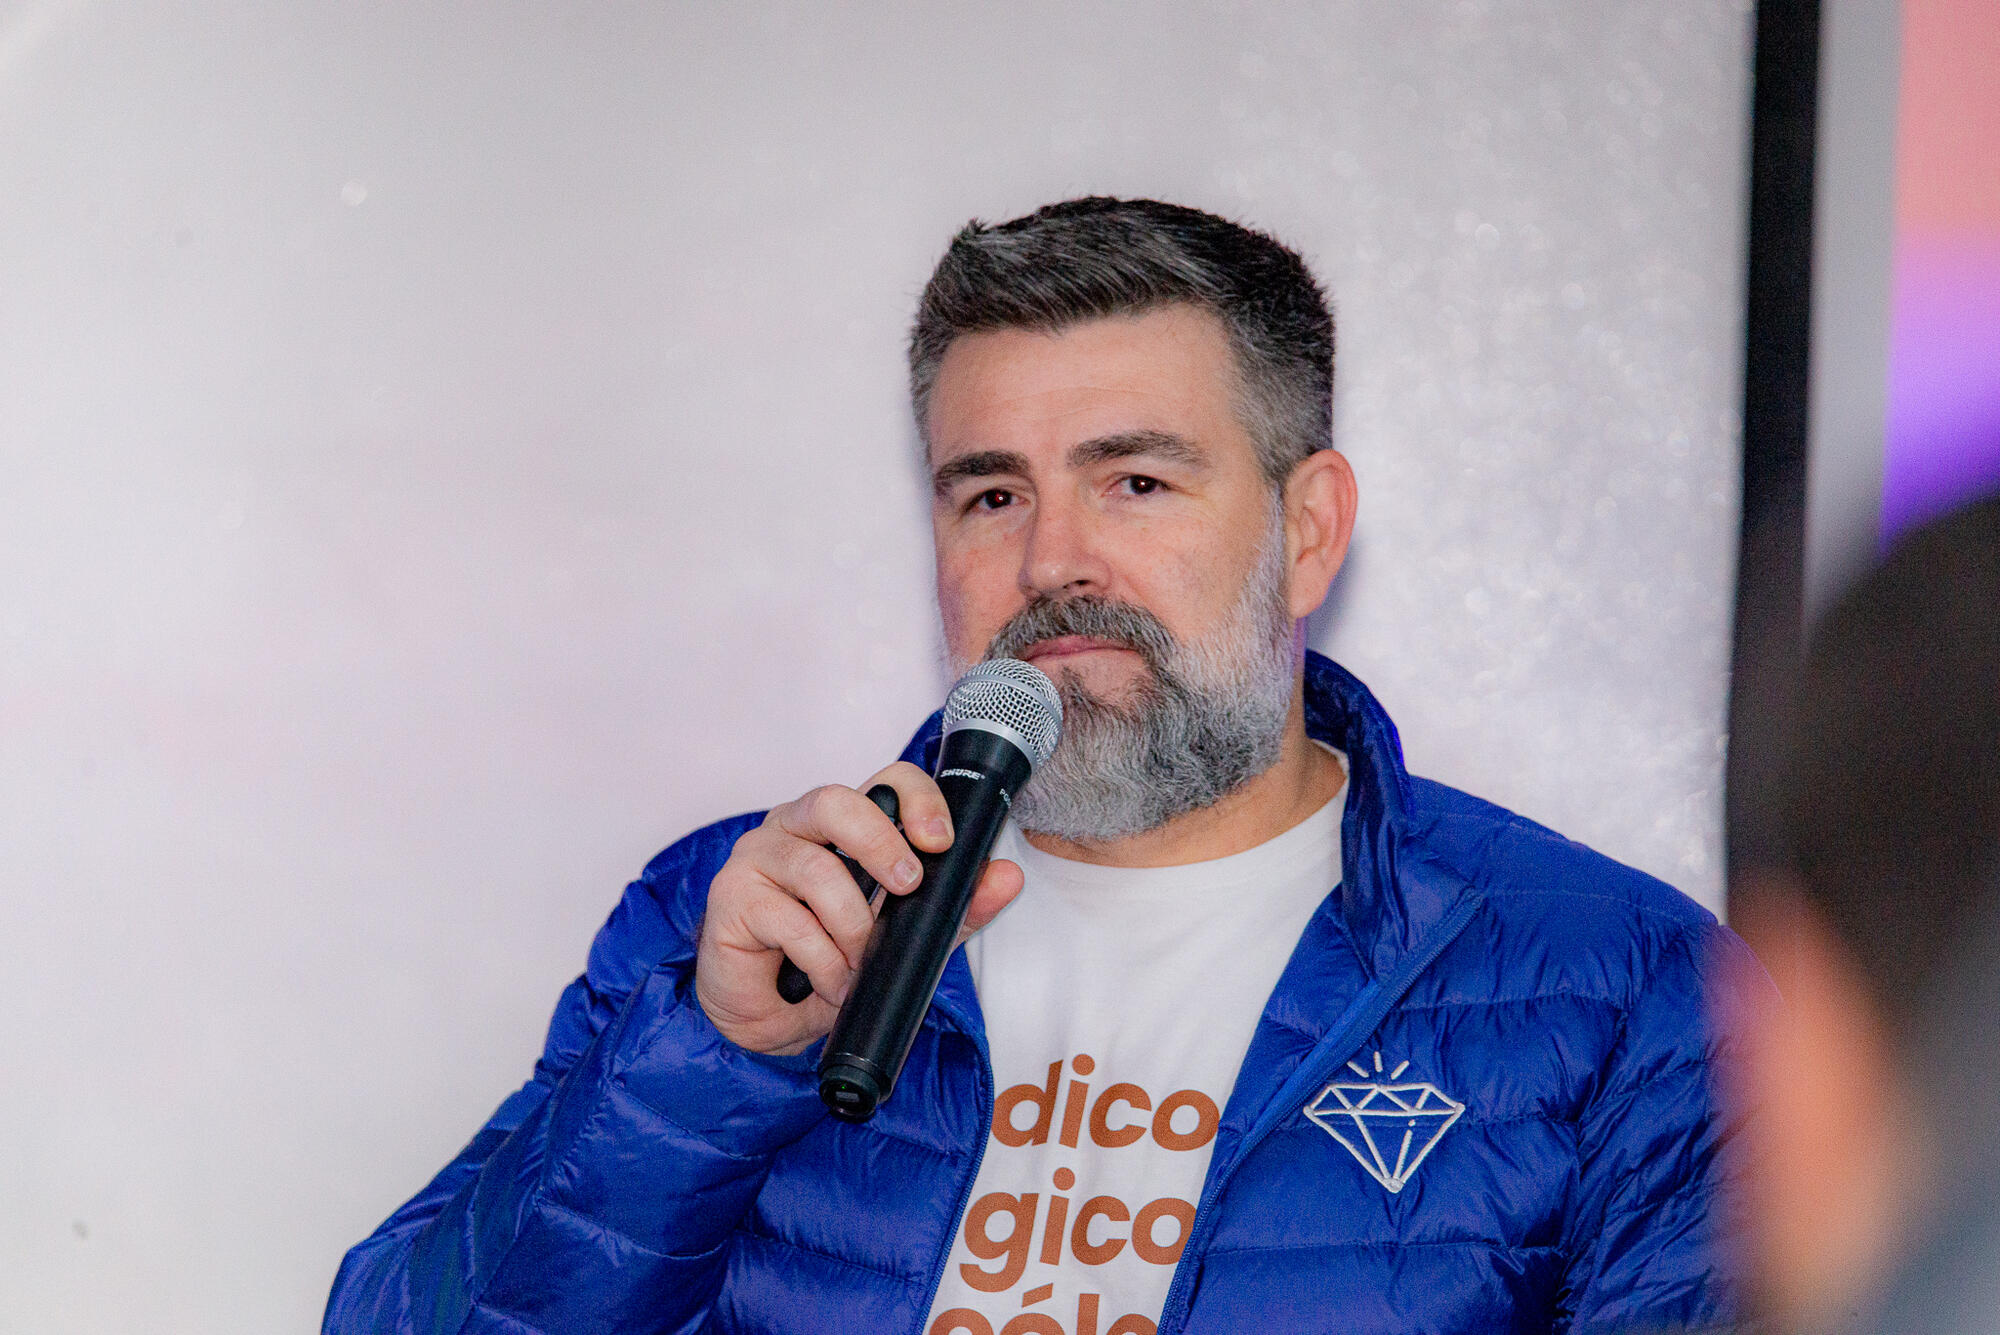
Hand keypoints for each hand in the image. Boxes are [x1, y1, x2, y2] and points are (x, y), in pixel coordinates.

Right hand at [695, 760, 1024, 1054]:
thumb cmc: (832, 962)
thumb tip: (1006, 877)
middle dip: (881, 843)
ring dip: (852, 927)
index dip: (917, 799)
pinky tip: (828, 980)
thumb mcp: (907, 936)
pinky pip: (788, 920)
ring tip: (859, 962)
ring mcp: (757, 856)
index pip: (884, 781)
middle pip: (837, 801)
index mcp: (842, 824)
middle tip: (906, 887)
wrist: (773, 1020)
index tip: (941, 841)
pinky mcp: (732, 898)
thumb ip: (955, 906)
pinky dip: (822, 960)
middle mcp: (796, 826)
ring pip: (815, 870)